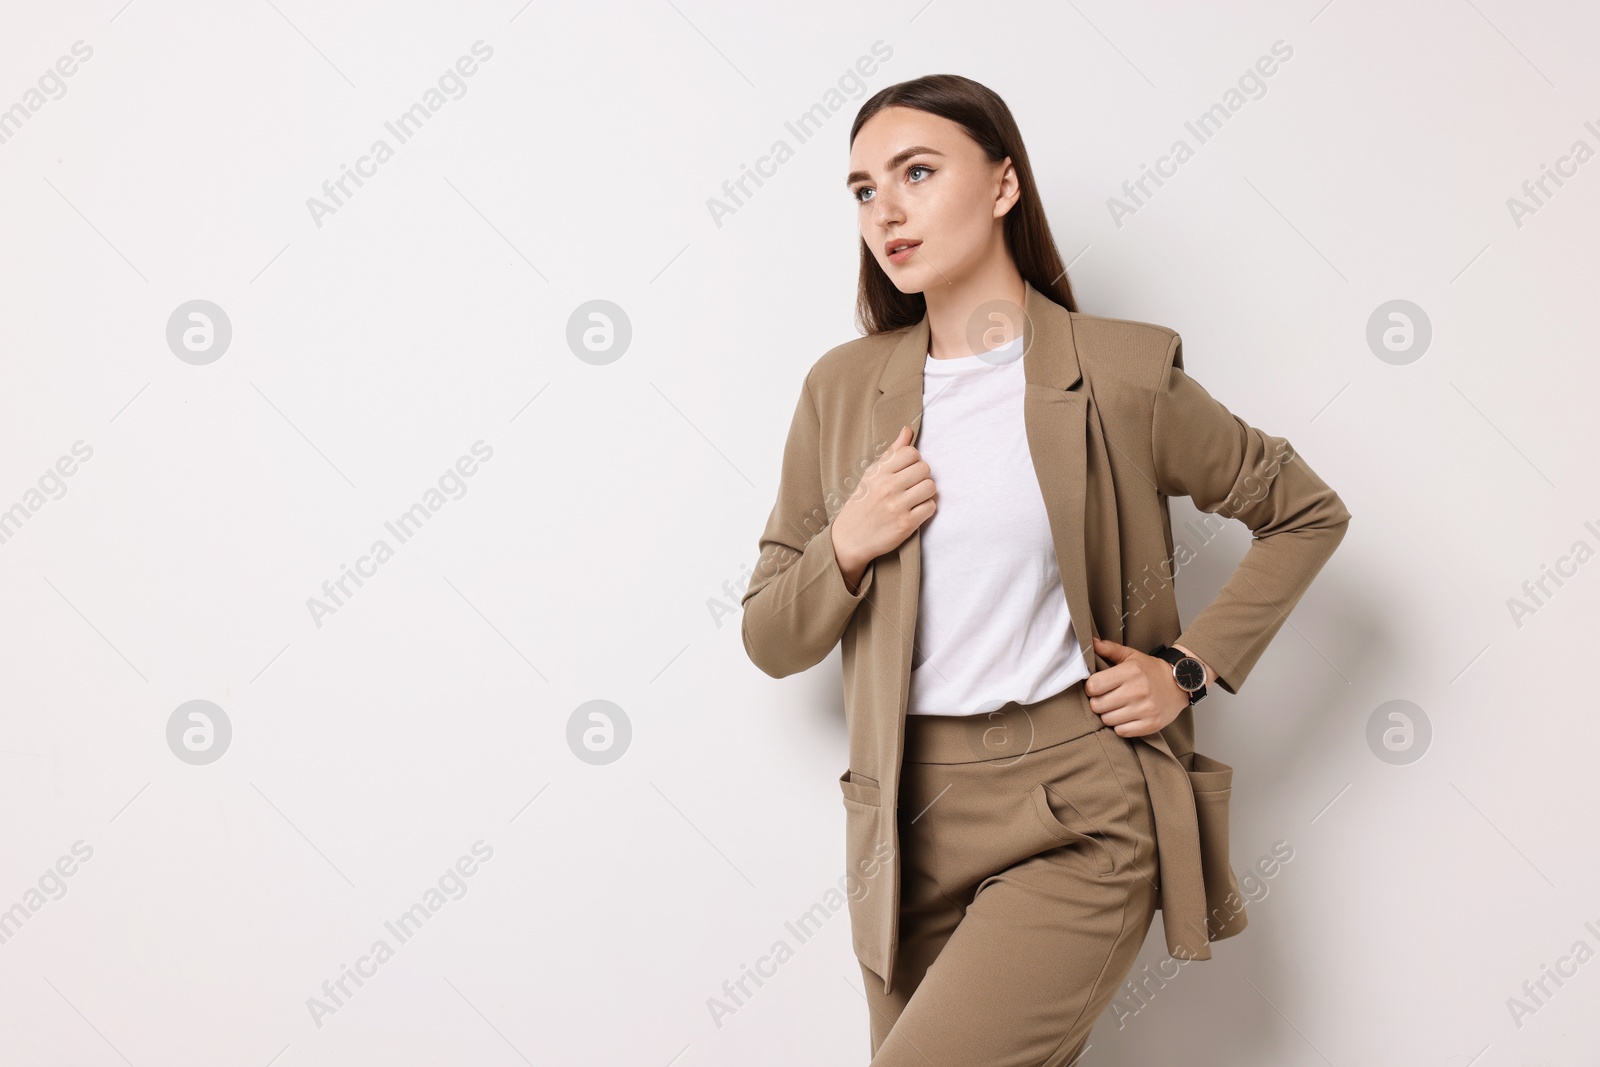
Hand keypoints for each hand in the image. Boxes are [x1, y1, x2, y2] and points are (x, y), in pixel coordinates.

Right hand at [832, 425, 936, 586]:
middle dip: (922, 477)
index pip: (911, 453)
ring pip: (930, 487)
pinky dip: (926, 509)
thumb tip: (907, 430)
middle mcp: (887, 487)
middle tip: (912, 486)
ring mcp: (897, 506)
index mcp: (878, 472)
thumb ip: (891, 453)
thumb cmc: (862, 503)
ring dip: (926, 493)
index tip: (907, 471)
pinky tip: (915, 511)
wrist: (850, 538)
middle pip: (924, 469)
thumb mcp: (871, 475)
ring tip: (915, 498)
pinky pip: (930, 507)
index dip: (914, 461)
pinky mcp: (906, 524)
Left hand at [1084, 636, 1206, 737]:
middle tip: (1106, 698)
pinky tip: (1126, 717)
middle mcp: (1138, 690)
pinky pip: (1122, 732)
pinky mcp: (1152, 724)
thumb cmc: (1151, 670)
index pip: (1093, 686)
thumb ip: (1109, 649)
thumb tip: (1091, 641)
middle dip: (1098, 702)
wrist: (1180, 684)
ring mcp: (1146, 709)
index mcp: (1131, 671)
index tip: (1097, 687)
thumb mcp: (1131, 655)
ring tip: (1117, 707)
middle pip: (1097, 705)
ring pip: (1107, 720)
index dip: (1091, 687)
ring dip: (1108, 715)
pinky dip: (1121, 726)